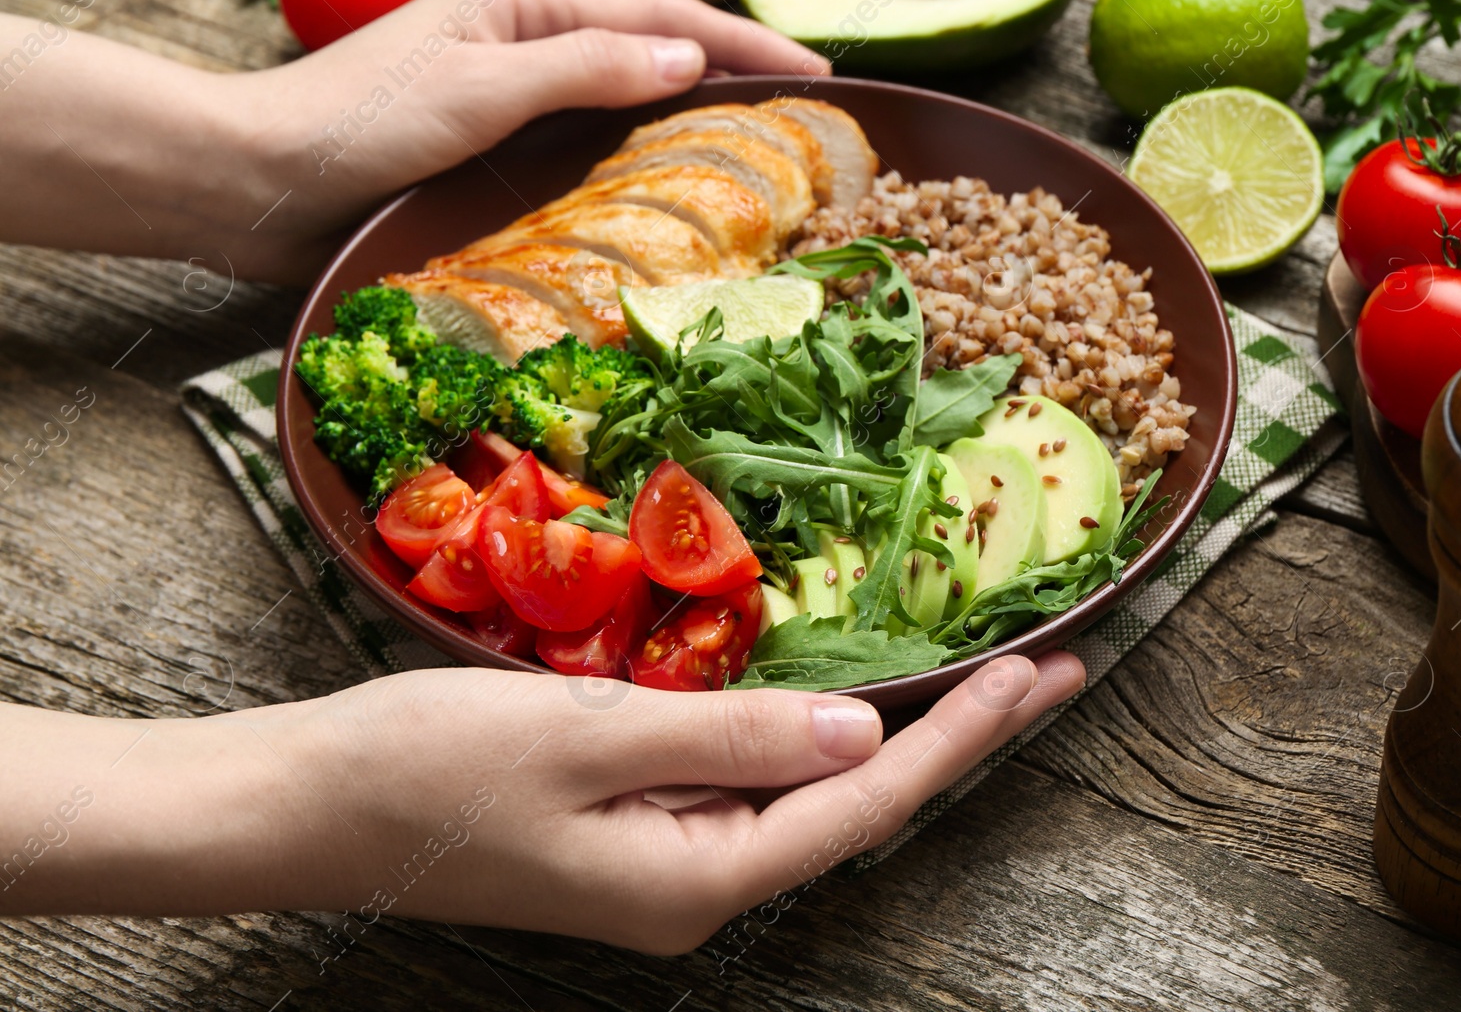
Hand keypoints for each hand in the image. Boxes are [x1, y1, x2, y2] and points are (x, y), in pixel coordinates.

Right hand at [0, 653, 1083, 953]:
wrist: (308, 803)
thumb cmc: (429, 766)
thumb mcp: (587, 737)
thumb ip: (729, 736)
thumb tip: (864, 735)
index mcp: (697, 879)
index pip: (863, 804)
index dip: (960, 738)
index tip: (1039, 675)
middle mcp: (699, 889)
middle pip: (856, 807)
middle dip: (958, 737)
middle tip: (1053, 671)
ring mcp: (667, 865)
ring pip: (810, 796)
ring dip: (898, 732)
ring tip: (984, 678)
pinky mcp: (637, 832)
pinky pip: (752, 783)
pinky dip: (816, 735)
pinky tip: (854, 702)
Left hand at [232, 0, 830, 281]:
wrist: (259, 183)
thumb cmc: (359, 125)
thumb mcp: (482, 85)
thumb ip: (585, 66)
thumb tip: (687, 61)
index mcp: (519, 6)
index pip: (655, 19)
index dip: (737, 41)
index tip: (812, 71)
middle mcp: (517, 46)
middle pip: (644, 53)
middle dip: (724, 76)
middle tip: (800, 117)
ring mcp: (503, 101)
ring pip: (617, 104)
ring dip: (683, 122)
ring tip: (753, 155)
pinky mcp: (485, 156)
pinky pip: (581, 151)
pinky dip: (631, 163)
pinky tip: (661, 194)